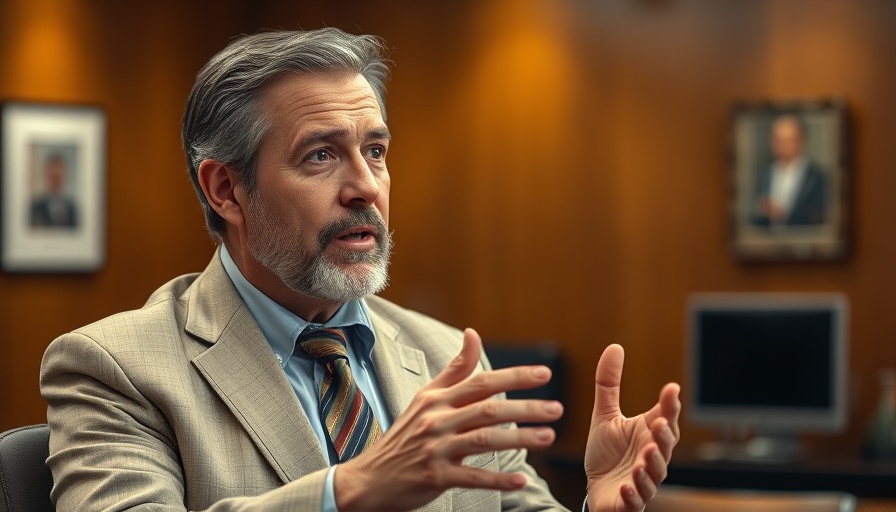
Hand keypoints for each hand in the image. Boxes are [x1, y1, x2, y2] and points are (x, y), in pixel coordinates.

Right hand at [334, 328, 563, 510]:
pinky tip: (520, 480)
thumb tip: (473, 333)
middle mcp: (436, 420)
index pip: (481, 381)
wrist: (369, 478)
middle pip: (487, 409)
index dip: (515, 376)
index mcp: (436, 399)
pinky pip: (471, 477)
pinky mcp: (434, 477)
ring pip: (483, 440)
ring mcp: (435, 449)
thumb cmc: (404, 436)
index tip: (544, 373)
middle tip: (556, 409)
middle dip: (526, 408)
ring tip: (548, 438)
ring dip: (519, 439)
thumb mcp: (425, 398)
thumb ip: (455, 370)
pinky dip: (497, 479)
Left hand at [584, 344, 680, 511]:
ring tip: (646, 453)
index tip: (671, 389)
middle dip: (663, 436)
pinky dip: (633, 493)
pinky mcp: (629, 502)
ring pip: (654, 475)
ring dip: (652, 465)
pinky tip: (628, 485)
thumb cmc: (607, 454)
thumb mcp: (604, 415)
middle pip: (664, 447)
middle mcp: (651, 459)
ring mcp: (643, 481)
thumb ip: (609, 384)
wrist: (597, 490)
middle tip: (659, 423)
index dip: (669, 405)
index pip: (664, 418)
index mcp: (648, 436)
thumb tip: (615, 347)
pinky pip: (636, 500)